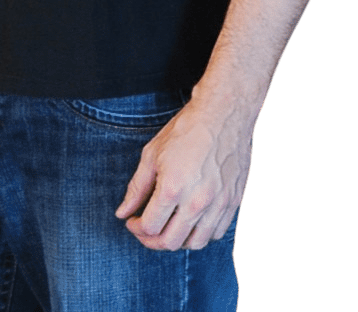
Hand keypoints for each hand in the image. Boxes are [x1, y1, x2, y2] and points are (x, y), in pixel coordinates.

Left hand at [114, 96, 253, 250]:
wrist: (223, 114)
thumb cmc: (187, 130)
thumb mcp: (152, 155)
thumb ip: (137, 188)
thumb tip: (123, 213)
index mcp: (173, 188)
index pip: (150, 227)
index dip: (136, 228)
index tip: (133, 221)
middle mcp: (197, 201)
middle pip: (171, 241)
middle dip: (151, 240)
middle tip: (145, 230)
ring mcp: (219, 203)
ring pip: (196, 243)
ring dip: (177, 240)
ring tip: (169, 227)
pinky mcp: (234, 201)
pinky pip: (217, 233)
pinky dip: (202, 233)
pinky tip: (192, 221)